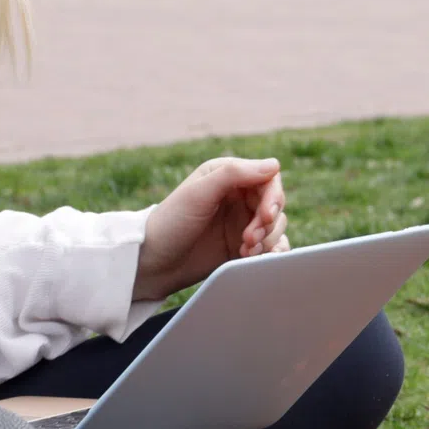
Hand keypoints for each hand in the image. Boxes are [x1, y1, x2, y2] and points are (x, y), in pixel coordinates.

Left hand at [135, 155, 287, 303]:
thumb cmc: (170, 223)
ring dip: (266, 240)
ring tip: (245, 252)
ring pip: (275, 226)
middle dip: (267, 223)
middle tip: (249, 240)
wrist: (153, 263)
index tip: (265, 216)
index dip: (273, 197)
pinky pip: (270, 246)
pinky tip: (257, 259)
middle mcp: (239, 197)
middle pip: (275, 204)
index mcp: (229, 176)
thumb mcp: (198, 194)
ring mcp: (242, 222)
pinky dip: (271, 252)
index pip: (268, 179)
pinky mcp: (243, 246)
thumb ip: (234, 174)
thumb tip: (274, 165)